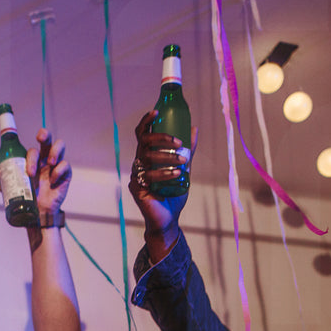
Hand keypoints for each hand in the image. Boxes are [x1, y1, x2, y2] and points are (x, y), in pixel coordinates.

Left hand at [30, 129, 70, 216]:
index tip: (32, 138)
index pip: (33, 146)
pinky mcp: (65, 174)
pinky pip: (65, 165)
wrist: (36, 213)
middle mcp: (44, 159)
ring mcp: (55, 166)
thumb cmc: (23, 196)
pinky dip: (58, 171)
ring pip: (60, 146)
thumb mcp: (6, 186)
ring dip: (55, 151)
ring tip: (49, 162)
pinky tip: (52, 180)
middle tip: (39, 138)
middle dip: (44, 134)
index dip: (30, 141)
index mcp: (32, 160)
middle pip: (48, 139)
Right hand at [129, 110, 191, 240]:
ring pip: (148, 158)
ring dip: (167, 157)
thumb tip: (194, 129)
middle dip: (162, 138)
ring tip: (184, 161)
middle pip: (144, 142)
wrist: (168, 219)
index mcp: (147, 155)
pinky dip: (164, 174)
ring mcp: (136, 175)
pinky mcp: (136, 188)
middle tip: (179, 143)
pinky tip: (177, 174)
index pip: (142, 134)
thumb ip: (187, 150)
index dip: (147, 121)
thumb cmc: (173, 193)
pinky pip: (149, 176)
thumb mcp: (184, 167)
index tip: (157, 112)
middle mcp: (139, 163)